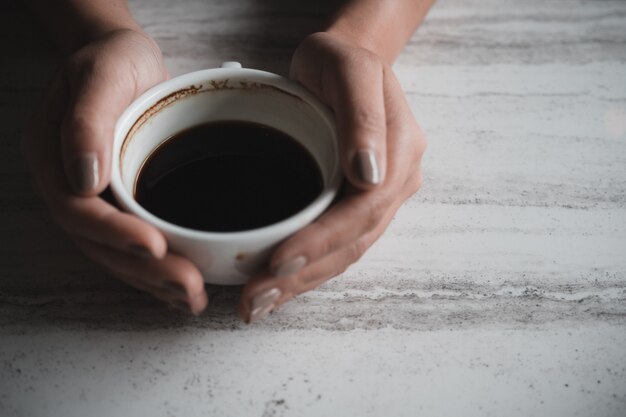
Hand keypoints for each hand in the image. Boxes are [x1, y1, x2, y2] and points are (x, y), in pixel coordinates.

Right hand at [21, 29, 207, 313]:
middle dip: (144, 271)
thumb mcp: (102, 74)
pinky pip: (131, 246)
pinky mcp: (123, 203)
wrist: (124, 61)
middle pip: (98, 243)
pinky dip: (156, 271)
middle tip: (189, 287)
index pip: (79, 209)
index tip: (155, 248)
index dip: (114, 234)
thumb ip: (88, 120)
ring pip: (115, 253)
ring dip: (153, 281)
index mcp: (52, 157)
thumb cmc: (113, 61)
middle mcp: (69, 186)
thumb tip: (86, 177)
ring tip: (192, 298)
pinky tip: (181, 288)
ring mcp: (95, 200)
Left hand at [238, 32, 425, 321]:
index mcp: (399, 150)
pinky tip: (279, 285)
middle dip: (305, 274)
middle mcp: (395, 180)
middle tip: (258, 298)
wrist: (345, 61)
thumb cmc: (341, 59)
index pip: (364, 208)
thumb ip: (362, 117)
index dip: (323, 239)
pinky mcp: (356, 204)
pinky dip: (307, 269)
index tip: (279, 261)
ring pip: (345, 252)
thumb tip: (367, 175)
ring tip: (261, 303)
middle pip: (354, 241)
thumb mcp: (349, 67)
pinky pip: (337, 244)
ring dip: (303, 282)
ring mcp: (379, 196)